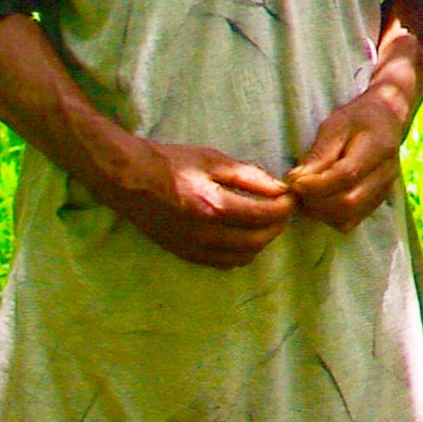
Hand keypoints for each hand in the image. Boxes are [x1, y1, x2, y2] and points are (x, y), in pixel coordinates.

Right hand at [100, 137, 295, 268]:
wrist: (130, 180)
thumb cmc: (171, 162)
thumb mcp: (212, 159)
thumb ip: (248, 175)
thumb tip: (279, 188)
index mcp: (212, 206)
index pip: (263, 215)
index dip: (285, 207)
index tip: (292, 196)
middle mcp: (204, 234)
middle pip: (257, 241)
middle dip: (278, 225)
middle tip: (284, 209)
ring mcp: (194, 249)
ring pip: (243, 256)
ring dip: (262, 240)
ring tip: (267, 220)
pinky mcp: (185, 255)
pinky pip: (224, 263)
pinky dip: (242, 251)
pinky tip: (244, 233)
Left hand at [288, 82, 416, 230]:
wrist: (388, 119)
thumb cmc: (358, 118)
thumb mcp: (336, 124)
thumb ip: (319, 152)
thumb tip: (296, 180)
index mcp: (379, 147)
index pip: (347, 175)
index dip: (316, 184)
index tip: (293, 181)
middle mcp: (386, 174)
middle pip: (349, 201)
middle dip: (315, 201)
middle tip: (296, 190)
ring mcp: (385, 191)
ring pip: (349, 217)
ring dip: (320, 212)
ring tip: (305, 196)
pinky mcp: (378, 203)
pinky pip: (351, 222)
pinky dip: (330, 217)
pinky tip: (320, 201)